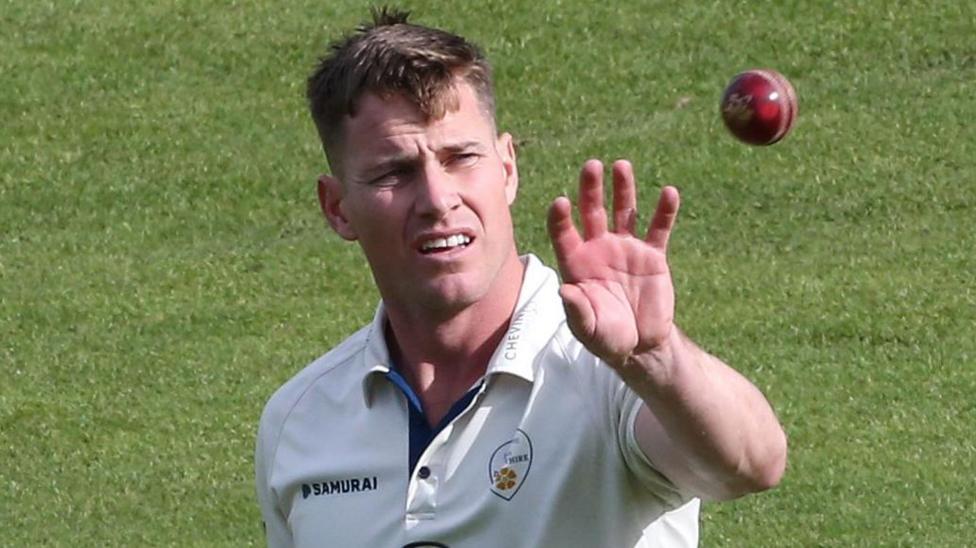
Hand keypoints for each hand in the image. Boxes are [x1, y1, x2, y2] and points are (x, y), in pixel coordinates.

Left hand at [547, 159, 679, 367]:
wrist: (640, 345)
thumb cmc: (605, 337)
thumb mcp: (587, 329)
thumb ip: (577, 310)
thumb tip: (564, 290)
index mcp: (576, 263)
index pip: (563, 233)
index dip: (560, 218)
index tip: (561, 202)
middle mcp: (599, 249)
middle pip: (593, 211)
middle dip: (591, 189)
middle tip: (591, 166)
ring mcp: (627, 249)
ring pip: (624, 211)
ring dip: (623, 188)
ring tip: (621, 166)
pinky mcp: (653, 255)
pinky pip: (659, 229)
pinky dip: (664, 211)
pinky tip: (669, 192)